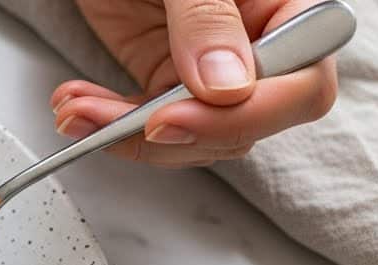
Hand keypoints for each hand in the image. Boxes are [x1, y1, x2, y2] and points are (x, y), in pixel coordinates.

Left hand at [54, 0, 338, 166]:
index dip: (244, 116)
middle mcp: (258, 45)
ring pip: (191, 138)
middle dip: (174, 135)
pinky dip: (107, 124)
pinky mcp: (165, 77)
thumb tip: (227, 89)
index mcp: (290, 9)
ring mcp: (211, 68)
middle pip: (244, 126)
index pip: (301, 87)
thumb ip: (208, 18)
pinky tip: (77, 108)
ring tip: (77, 112)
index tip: (174, 119)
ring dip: (126, 136)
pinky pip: (145, 123)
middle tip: (117, 125)